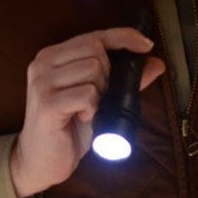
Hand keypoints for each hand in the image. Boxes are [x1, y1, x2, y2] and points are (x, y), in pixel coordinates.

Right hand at [8, 27, 166, 197]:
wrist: (41, 162)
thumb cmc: (69, 129)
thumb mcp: (99, 100)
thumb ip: (125, 80)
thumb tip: (157, 63)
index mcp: (53, 56)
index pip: (95, 35)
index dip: (123, 37)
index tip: (146, 45)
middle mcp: (43, 63)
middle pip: (96, 51)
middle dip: (108, 76)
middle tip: (97, 99)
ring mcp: (42, 82)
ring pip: (93, 70)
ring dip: (99, 93)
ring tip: (87, 110)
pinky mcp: (47, 103)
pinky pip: (87, 94)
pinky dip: (92, 108)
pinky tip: (82, 118)